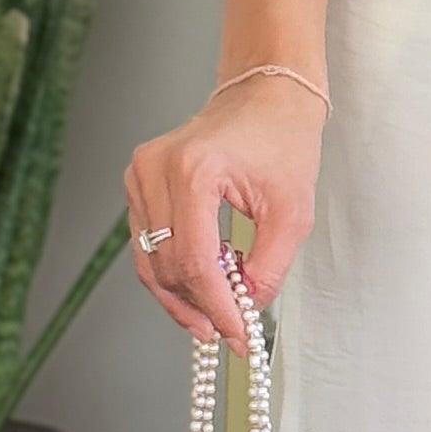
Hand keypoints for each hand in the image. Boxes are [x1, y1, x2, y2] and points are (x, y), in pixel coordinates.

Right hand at [123, 72, 324, 345]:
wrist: (265, 97)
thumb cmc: (282, 141)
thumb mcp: (292, 212)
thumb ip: (268, 267)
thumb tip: (245, 309)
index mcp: (193, 170)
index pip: (195, 261)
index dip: (216, 306)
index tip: (237, 334)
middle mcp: (155, 169)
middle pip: (166, 265)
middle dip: (198, 305)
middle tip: (228, 332)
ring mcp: (140, 174)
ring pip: (149, 260)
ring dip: (181, 295)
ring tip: (214, 317)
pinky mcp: (138, 181)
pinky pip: (147, 242)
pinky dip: (172, 270)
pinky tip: (200, 288)